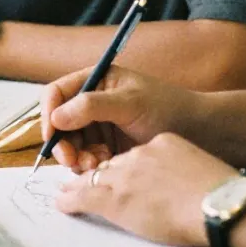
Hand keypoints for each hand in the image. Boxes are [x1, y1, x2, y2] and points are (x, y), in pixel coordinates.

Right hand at [41, 65, 201, 171]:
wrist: (197, 131)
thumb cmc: (168, 107)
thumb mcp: (131, 103)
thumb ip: (93, 106)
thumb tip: (57, 115)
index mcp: (96, 80)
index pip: (57, 93)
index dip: (48, 113)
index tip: (51, 135)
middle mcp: (92, 101)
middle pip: (58, 123)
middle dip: (63, 143)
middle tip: (73, 162)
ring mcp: (98, 125)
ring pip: (70, 144)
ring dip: (76, 157)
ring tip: (95, 164)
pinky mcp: (106, 147)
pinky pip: (84, 157)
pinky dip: (88, 165)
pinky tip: (104, 166)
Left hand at [56, 133, 236, 246]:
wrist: (216, 204)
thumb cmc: (216, 192)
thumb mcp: (195, 165)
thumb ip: (177, 165)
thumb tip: (174, 180)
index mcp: (162, 144)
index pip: (133, 152)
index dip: (121, 164)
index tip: (117, 171)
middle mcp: (140, 155)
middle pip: (110, 161)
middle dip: (95, 171)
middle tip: (83, 178)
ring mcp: (126, 175)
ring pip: (93, 176)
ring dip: (79, 183)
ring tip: (68, 190)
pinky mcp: (115, 197)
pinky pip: (83, 195)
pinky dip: (70, 198)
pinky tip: (62, 202)